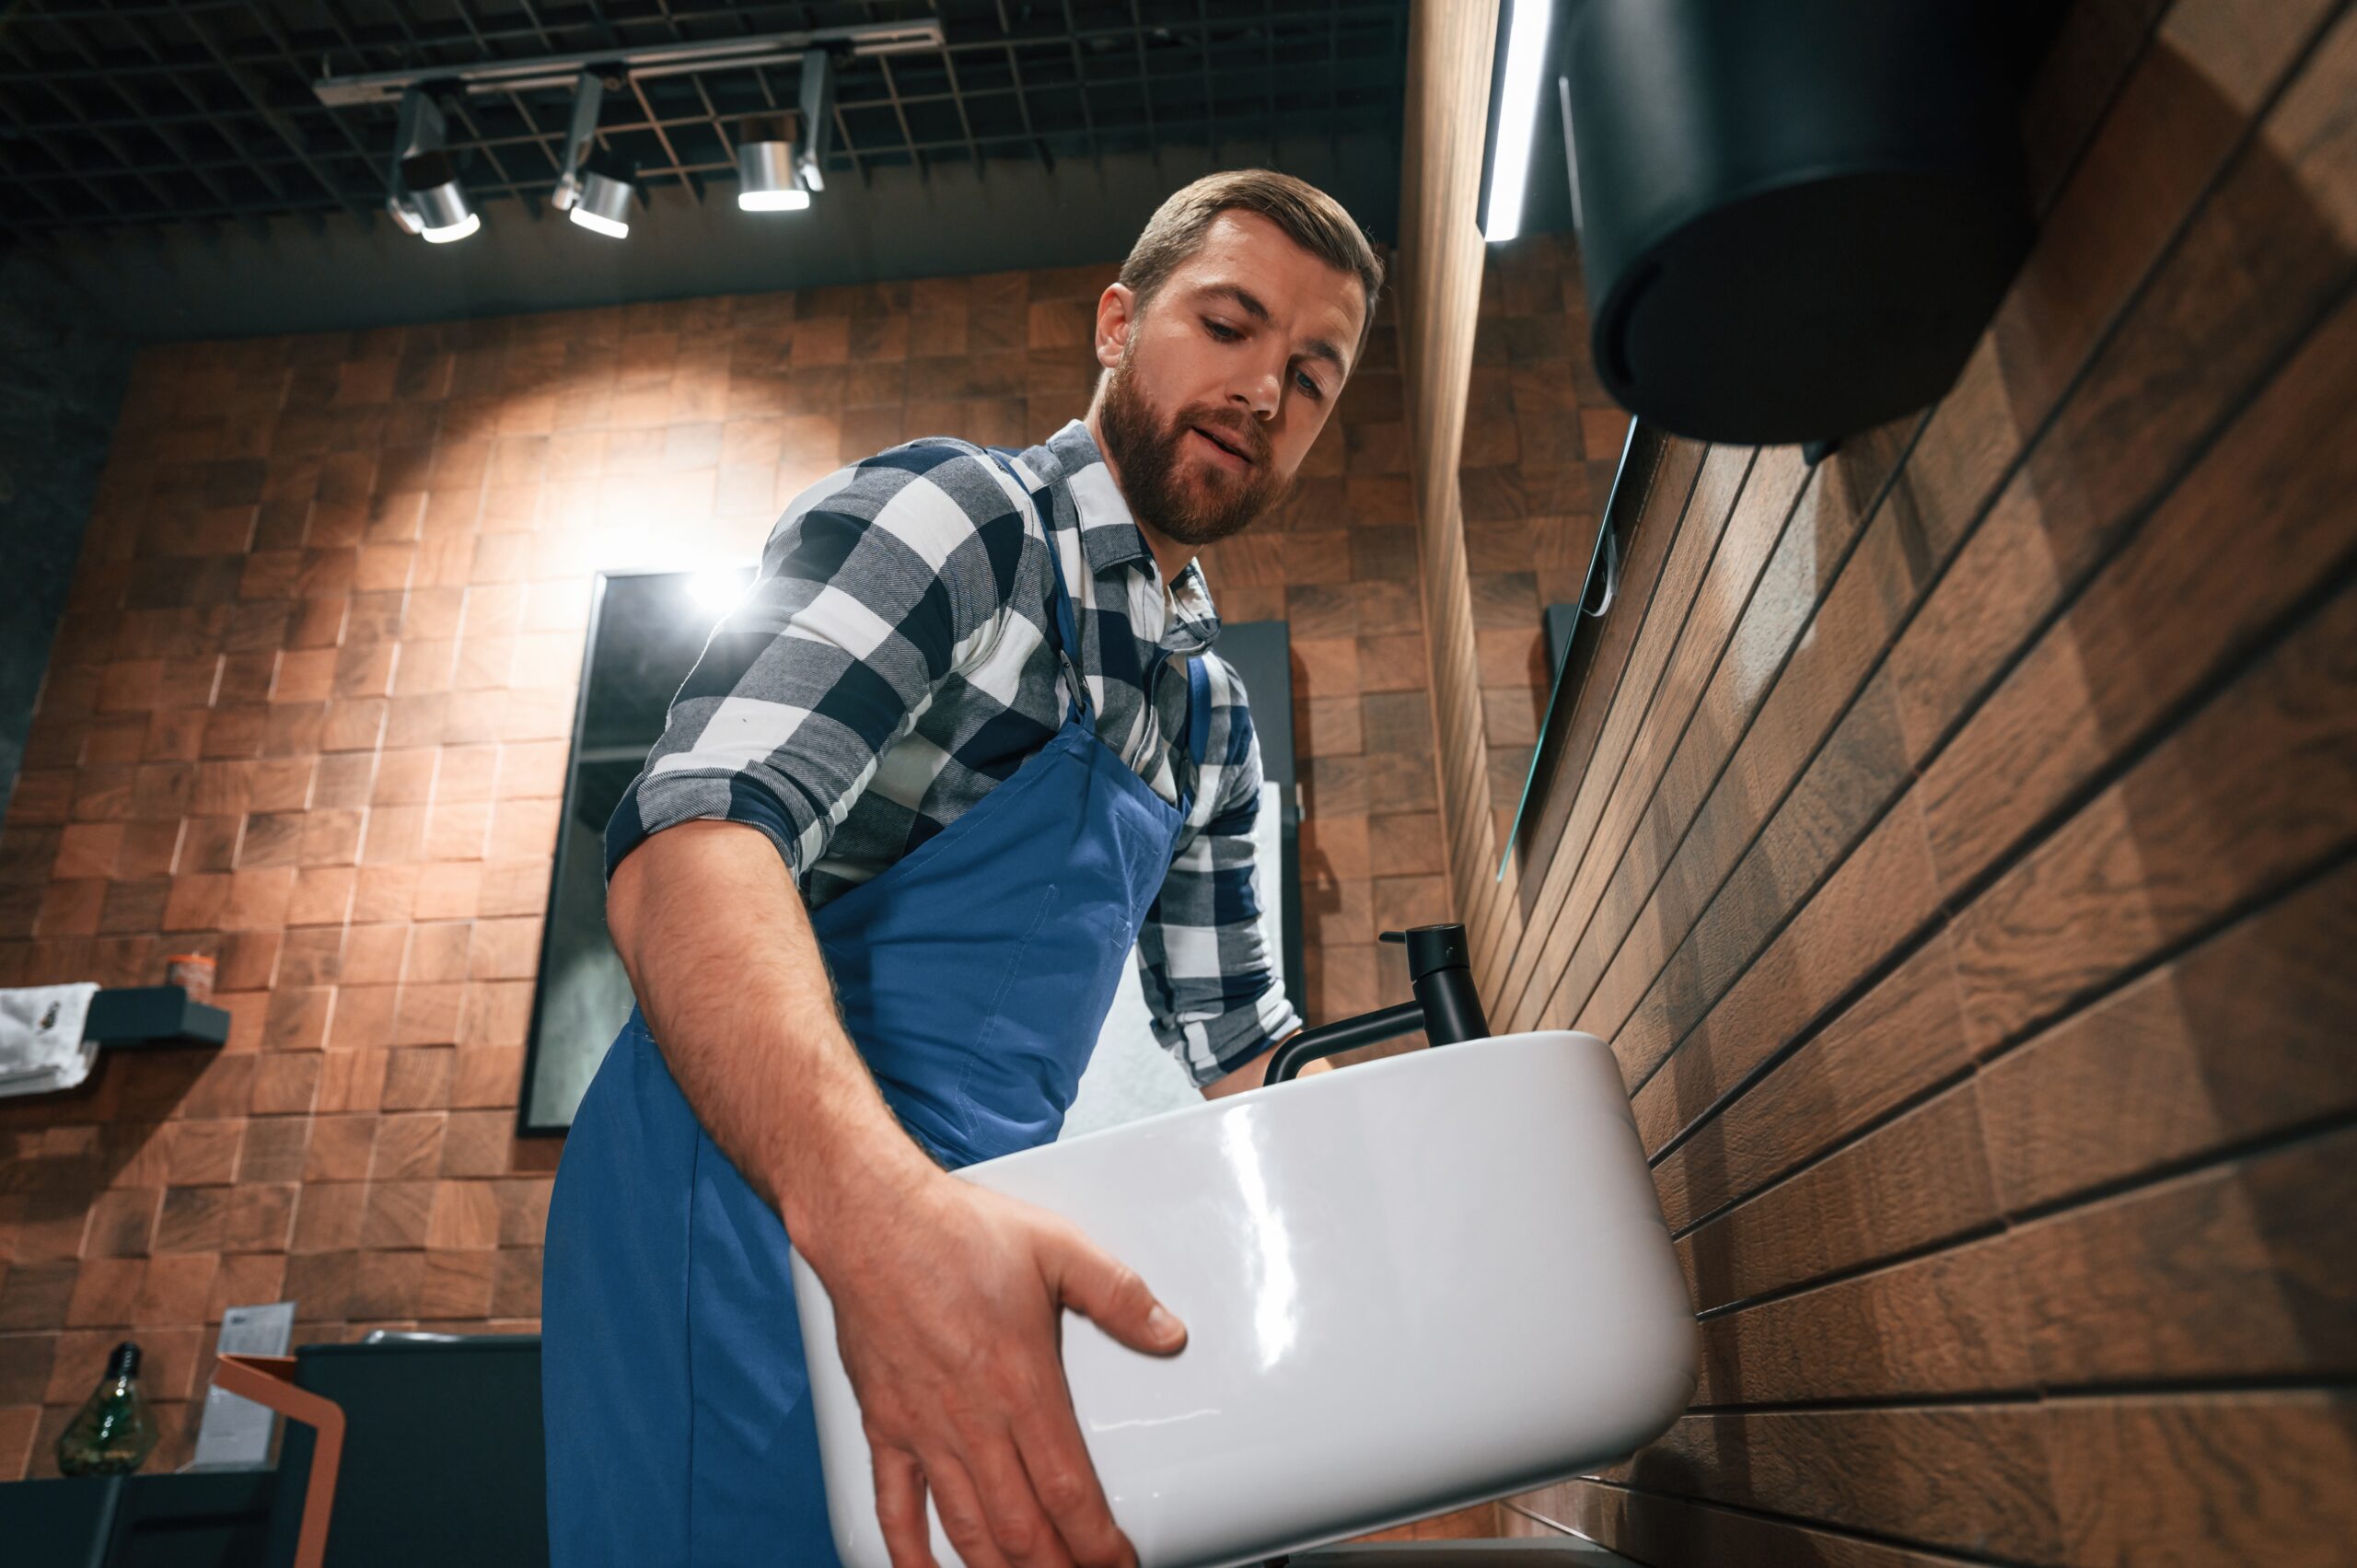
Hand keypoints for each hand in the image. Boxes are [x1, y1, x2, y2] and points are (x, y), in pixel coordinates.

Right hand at [821, 1173, 1187, 1567]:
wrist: (872, 1220)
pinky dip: (909, 1552)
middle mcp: (973, 1419)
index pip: (1070, 1488)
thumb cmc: (957, 1232)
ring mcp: (924, 1428)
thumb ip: (1118, 1295)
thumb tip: (1168, 1332)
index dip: (1098, 1541)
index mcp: (1023, 1383)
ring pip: (967, 1528)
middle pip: (1022, 1526)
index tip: (1118, 1563)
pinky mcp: (884, 1423)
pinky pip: (893, 1504)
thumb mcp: (1058, 1247)